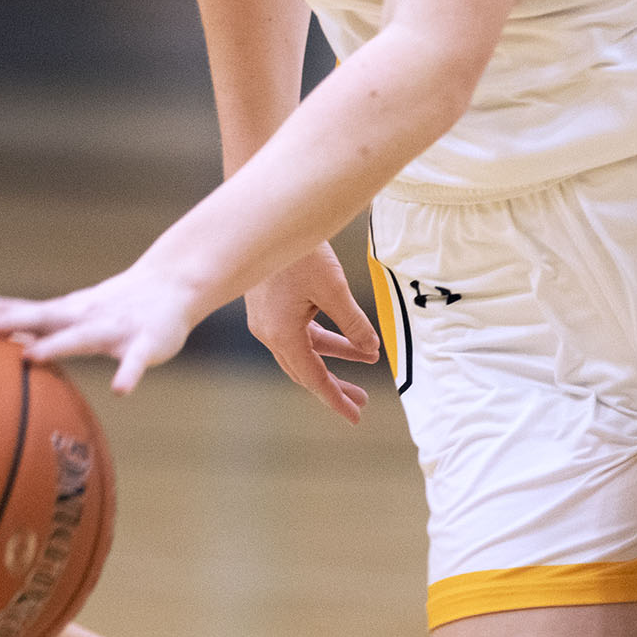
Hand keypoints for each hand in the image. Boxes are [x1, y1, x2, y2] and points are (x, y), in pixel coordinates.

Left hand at [0, 265, 216, 396]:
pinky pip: (135, 360)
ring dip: (56, 344)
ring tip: (30, 356)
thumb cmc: (110, 310)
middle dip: (3, 320)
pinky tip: (122, 390)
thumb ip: (32, 332)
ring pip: (80, 336)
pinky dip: (128, 373)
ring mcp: (111, 327)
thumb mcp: (67, 319)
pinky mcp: (144, 342)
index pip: (5, 307)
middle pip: (34, 314)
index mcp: (55, 312)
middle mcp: (77, 315)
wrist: (170, 286)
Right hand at [244, 245, 380, 424]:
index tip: (355, 416)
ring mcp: (266, 319)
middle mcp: (269, 332)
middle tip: (362, 401)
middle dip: (335, 385)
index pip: (313, 378)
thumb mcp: (334, 290)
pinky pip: (297, 333)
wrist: (264, 220)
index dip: (335, 399)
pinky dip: (322, 338)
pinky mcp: (268, 306)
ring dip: (333, 358)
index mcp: (281, 334)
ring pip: (303, 350)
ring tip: (366, 359)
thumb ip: (353, 324)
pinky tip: (346, 338)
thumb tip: (371, 349)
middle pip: (305, 370)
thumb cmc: (298, 253)